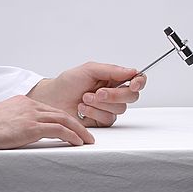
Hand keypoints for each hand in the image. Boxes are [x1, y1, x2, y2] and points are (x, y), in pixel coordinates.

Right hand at [0, 95, 94, 149]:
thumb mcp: (2, 118)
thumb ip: (15, 120)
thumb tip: (21, 130)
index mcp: (23, 102)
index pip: (50, 109)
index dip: (64, 119)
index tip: (73, 127)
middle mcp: (30, 105)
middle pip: (60, 113)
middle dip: (76, 123)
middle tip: (87, 135)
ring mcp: (31, 115)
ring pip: (63, 120)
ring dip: (79, 130)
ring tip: (87, 140)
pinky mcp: (31, 127)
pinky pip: (58, 130)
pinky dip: (71, 135)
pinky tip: (78, 143)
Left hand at [27, 62, 146, 126]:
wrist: (53, 99)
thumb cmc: (68, 83)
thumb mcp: (89, 69)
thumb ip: (111, 70)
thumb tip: (132, 71)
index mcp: (113, 78)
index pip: (136, 80)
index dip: (139, 82)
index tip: (133, 83)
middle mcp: (114, 94)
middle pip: (131, 96)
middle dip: (115, 95)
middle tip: (98, 92)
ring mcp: (108, 108)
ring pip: (120, 109)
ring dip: (100, 104)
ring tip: (84, 98)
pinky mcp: (102, 122)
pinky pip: (108, 119)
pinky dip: (94, 112)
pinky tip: (83, 108)